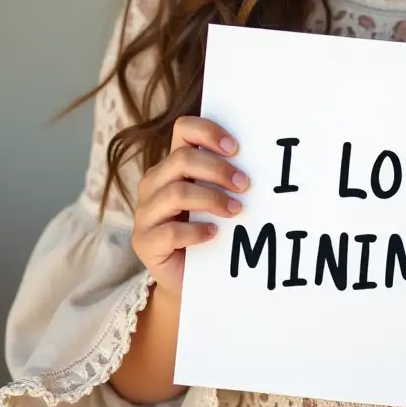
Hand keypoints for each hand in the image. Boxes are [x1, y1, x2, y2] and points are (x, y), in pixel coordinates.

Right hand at [131, 116, 247, 297]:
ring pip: (177, 193)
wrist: (187, 277)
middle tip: (244, 185)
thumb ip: (226, 180)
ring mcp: (145, 213)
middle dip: (218, 170)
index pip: (183, 129)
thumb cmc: (208, 230)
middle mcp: (154, 183)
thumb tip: (261, 165)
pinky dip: (197, 231)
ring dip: (212, 199)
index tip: (236, 148)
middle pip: (182, 159)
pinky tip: (214, 234)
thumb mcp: (215, 199)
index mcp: (172, 165)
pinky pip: (171, 231)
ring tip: (235, 210)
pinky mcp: (144, 242)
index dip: (209, 132)